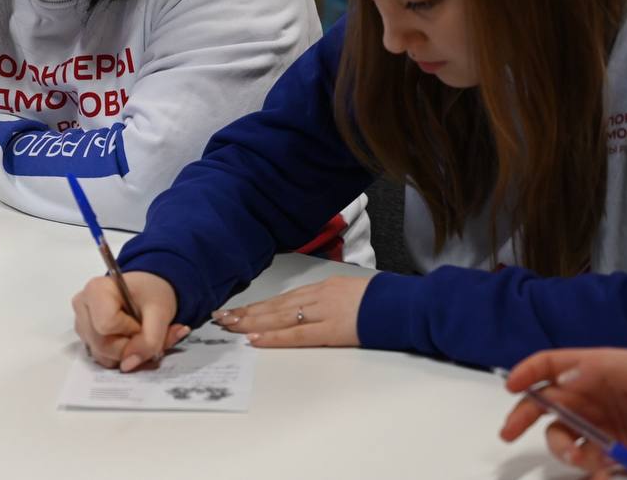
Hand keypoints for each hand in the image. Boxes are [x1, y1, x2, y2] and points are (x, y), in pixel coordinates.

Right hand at [72, 272, 189, 371]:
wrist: (147, 290)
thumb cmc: (150, 293)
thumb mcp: (161, 311)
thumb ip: (150, 339)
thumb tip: (128, 365)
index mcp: (96, 290)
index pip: (106, 325)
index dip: (129, 330)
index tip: (141, 322)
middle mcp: (82, 307)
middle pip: (102, 344)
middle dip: (129, 346)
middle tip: (145, 332)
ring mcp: (81, 324)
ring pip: (102, 355)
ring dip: (126, 354)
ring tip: (141, 337)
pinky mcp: (86, 337)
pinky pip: (102, 357)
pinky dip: (121, 356)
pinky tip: (131, 341)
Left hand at [211, 275, 369, 346]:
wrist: (405, 305)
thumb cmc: (383, 301)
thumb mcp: (352, 292)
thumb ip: (330, 300)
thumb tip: (312, 310)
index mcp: (324, 287)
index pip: (283, 298)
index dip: (259, 305)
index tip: (237, 310)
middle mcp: (319, 296)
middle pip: (276, 305)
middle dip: (248, 313)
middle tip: (222, 318)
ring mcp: (324, 311)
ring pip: (281, 317)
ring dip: (253, 323)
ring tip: (231, 327)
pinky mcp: (332, 329)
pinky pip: (297, 334)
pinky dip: (275, 337)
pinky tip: (256, 340)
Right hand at [500, 347, 626, 477]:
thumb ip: (595, 370)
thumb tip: (563, 379)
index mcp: (584, 372)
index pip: (546, 367)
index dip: (526, 373)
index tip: (511, 386)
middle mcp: (582, 399)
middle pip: (542, 406)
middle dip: (521, 418)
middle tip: (509, 432)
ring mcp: (593, 427)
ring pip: (561, 439)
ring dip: (561, 450)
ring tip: (579, 459)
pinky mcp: (608, 454)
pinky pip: (588, 464)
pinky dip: (589, 472)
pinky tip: (599, 474)